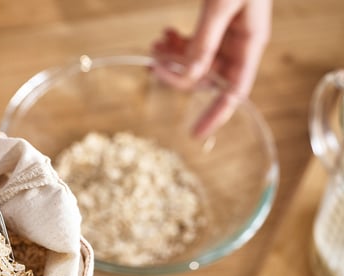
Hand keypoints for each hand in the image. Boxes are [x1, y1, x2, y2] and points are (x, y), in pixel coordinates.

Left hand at [152, 0, 271, 137]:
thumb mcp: (222, 5)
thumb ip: (204, 41)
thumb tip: (188, 76)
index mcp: (250, 42)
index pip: (235, 92)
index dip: (216, 115)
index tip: (195, 133)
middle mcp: (238, 42)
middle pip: (207, 78)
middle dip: (179, 75)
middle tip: (154, 64)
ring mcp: (225, 33)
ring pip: (196, 61)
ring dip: (173, 59)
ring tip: (155, 45)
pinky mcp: (212, 21)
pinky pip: (193, 44)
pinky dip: (176, 44)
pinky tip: (164, 36)